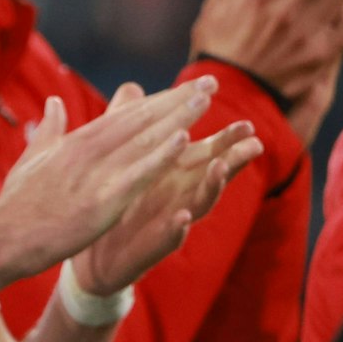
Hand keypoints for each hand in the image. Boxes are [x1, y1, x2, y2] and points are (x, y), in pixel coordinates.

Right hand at [0, 78, 213, 282]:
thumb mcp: (31, 159)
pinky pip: (138, 174)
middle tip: (211, 82)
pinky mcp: (101, 201)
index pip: (124, 116)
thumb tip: (54, 102)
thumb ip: (49, 131)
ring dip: (177, 118)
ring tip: (205, 100)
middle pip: (140, 120)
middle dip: (176, 101)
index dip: (157, 101)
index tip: (185, 88)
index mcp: (74, 142)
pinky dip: (161, 155)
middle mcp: (87, 151)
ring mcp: (95, 175)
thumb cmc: (15, 205)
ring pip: (143, 140)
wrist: (0, 239)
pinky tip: (183, 139)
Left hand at [69, 84, 265, 294]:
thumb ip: (129, 124)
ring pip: (198, 204)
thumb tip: (134, 87)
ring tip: (221, 169)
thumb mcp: (121, 159)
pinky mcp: (149, 246)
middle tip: (254, 143)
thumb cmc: (116, 203)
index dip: (226, 139)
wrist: (88, 254)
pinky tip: (183, 218)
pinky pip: (167, 238)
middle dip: (233, 158)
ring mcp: (167, 222)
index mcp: (172, 175)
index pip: (205, 152)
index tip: (248, 122)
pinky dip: (176, 228)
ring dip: (212, 186)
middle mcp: (177, 196)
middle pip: (212, 175)